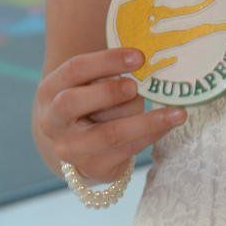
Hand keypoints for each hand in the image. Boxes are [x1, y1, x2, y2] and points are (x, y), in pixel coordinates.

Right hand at [35, 48, 186, 182]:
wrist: (73, 143)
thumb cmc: (87, 98)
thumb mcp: (87, 80)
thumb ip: (108, 69)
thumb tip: (144, 58)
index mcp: (50, 91)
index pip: (74, 69)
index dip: (107, 61)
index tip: (139, 56)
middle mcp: (53, 122)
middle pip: (74, 103)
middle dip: (109, 92)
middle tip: (136, 86)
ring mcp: (71, 149)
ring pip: (109, 134)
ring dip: (146, 119)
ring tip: (175, 111)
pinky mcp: (94, 168)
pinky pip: (127, 151)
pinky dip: (152, 134)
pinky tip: (170, 123)